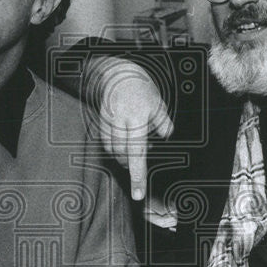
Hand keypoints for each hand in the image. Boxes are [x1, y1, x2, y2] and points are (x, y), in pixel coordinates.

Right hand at [87, 55, 172, 200]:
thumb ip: (162, 121)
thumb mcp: (158, 103)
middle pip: (123, 154)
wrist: (117, 73)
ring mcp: (107, 121)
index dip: (137, 175)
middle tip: (139, 173)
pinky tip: (123, 149)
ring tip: (133, 157)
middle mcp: (120, 119)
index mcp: (137, 116)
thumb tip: (167, 135)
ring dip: (123, 158)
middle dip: (130, 167)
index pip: (137, 152)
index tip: (138, 193)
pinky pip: (106, 143)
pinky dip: (115, 150)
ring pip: (113, 150)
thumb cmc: (142, 89)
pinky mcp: (100, 122)